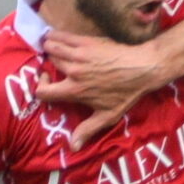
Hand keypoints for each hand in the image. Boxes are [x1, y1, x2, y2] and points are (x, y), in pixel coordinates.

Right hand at [37, 30, 175, 147]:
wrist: (142, 68)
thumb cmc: (126, 93)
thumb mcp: (107, 116)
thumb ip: (88, 130)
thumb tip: (73, 148)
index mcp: (75, 90)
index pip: (43, 91)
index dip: (41, 87)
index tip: (48, 82)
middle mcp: (73, 71)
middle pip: (48, 63)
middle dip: (46, 62)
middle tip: (52, 64)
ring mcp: (79, 54)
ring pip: (51, 46)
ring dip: (48, 47)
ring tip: (51, 49)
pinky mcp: (86, 41)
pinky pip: (63, 35)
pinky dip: (55, 35)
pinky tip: (54, 36)